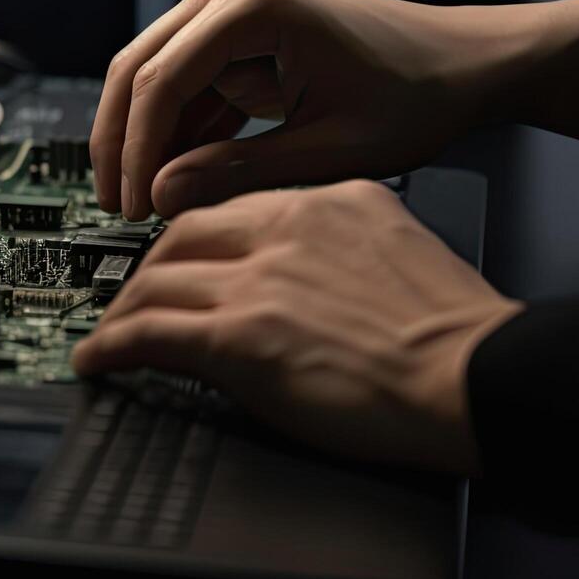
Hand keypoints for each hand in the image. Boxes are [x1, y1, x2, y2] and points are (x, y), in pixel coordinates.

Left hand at [70, 180, 521, 473]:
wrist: (480, 377)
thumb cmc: (457, 334)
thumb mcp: (398, 251)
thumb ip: (342, 246)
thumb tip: (304, 275)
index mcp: (330, 201)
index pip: (234, 205)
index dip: (195, 234)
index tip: (181, 257)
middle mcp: (286, 230)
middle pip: (182, 233)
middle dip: (150, 266)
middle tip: (136, 293)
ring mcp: (258, 281)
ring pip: (156, 280)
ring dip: (124, 308)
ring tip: (109, 332)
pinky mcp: (240, 337)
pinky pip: (149, 333)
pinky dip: (111, 346)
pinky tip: (98, 359)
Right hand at [91, 0, 578, 219]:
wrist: (465, 66)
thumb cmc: (417, 95)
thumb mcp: (328, 151)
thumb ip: (238, 174)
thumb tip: (161, 197)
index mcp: (255, 6)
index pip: (161, 80)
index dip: (137, 151)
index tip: (131, 206)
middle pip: (139, 69)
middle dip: (122, 143)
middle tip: (116, 206)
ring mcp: (232, 10)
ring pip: (154, 78)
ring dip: (147, 140)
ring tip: (145, 205)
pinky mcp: (240, 37)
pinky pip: (188, 85)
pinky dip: (179, 133)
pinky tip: (179, 182)